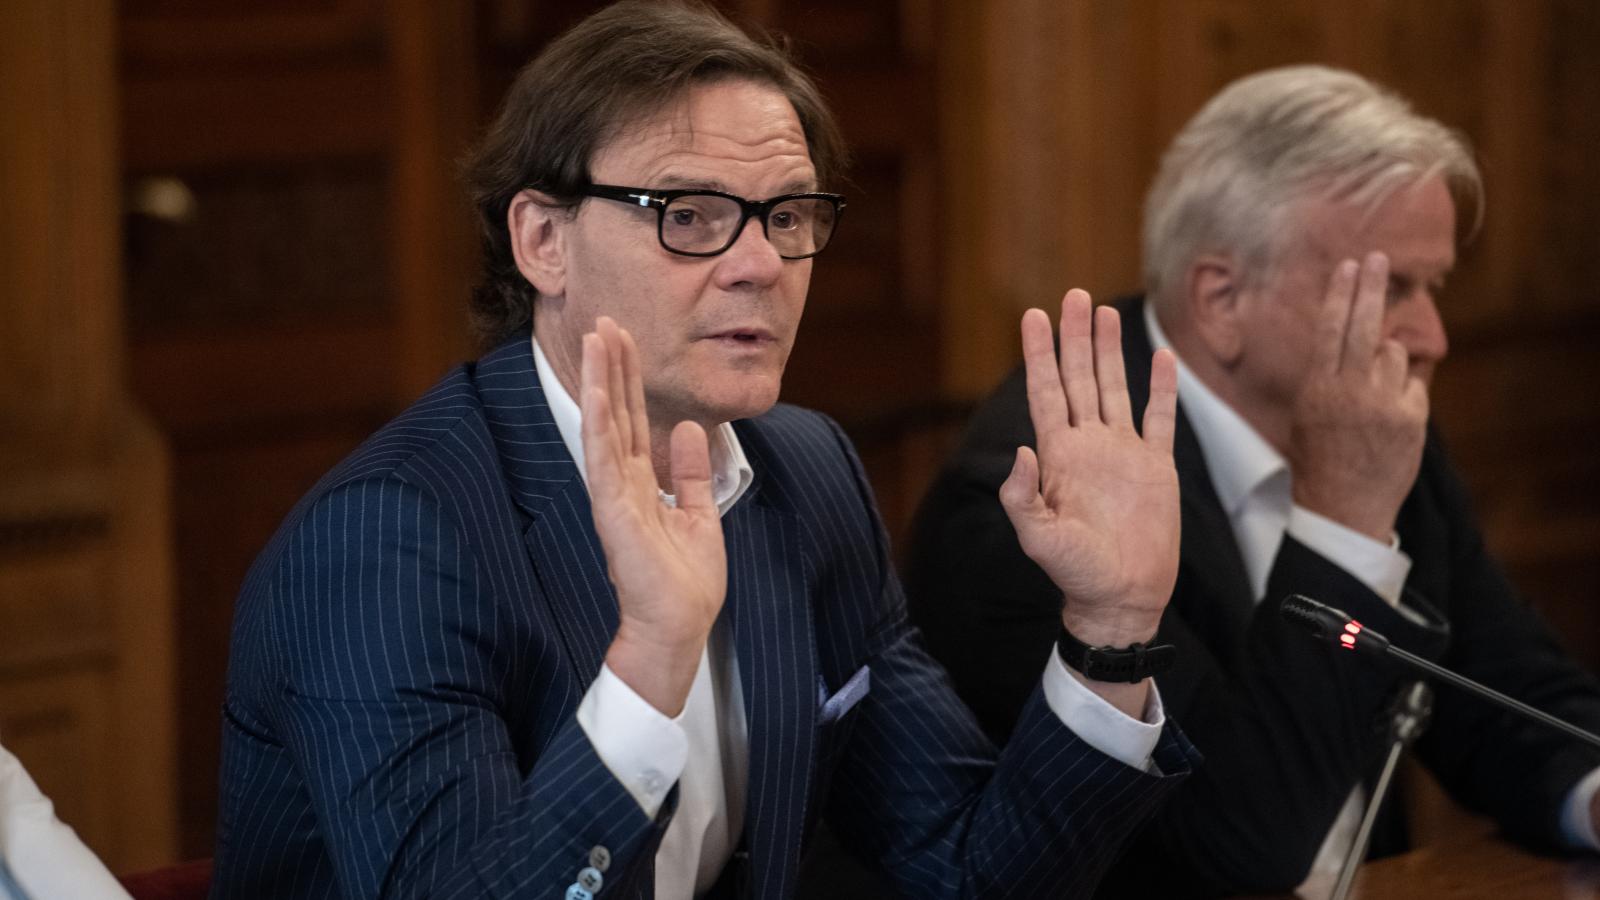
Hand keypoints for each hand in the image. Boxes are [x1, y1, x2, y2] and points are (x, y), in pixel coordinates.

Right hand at [582, 317, 726, 715]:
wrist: (678, 626)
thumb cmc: (684, 583)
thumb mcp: (698, 515)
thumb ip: (692, 473)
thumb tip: (695, 430)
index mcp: (642, 484)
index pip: (635, 420)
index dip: (631, 379)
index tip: (626, 338)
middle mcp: (623, 483)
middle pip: (618, 412)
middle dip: (613, 366)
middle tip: (606, 320)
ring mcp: (615, 495)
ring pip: (606, 425)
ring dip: (603, 381)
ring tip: (598, 337)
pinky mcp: (614, 512)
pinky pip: (605, 461)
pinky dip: (601, 425)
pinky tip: (598, 394)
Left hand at [1000, 291, 1179, 653]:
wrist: (1121, 598)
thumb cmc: (1076, 573)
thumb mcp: (1038, 539)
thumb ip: (1023, 497)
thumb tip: (1022, 451)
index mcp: (1058, 456)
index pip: (1046, 392)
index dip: (1039, 354)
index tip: (1033, 316)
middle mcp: (1088, 445)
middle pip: (1079, 378)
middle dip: (1074, 337)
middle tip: (1073, 295)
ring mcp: (1122, 453)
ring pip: (1114, 388)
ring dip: (1109, 351)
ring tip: (1105, 311)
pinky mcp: (1156, 468)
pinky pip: (1160, 419)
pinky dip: (1161, 388)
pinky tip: (1160, 358)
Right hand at [1289, 253, 1427, 540]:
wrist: (1343, 507)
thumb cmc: (1319, 460)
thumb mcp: (1308, 413)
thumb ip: (1330, 376)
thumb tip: (1359, 340)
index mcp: (1318, 389)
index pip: (1330, 329)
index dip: (1340, 294)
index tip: (1348, 265)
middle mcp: (1350, 391)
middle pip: (1364, 325)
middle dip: (1369, 287)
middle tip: (1376, 258)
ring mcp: (1383, 404)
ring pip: (1394, 356)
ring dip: (1387, 366)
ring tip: (1371, 399)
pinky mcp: (1411, 419)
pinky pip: (1414, 387)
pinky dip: (1405, 396)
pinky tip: (1389, 422)